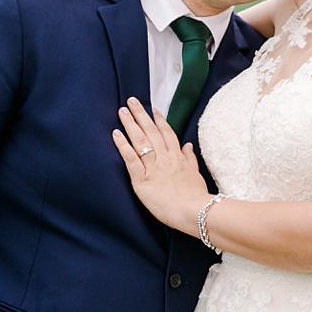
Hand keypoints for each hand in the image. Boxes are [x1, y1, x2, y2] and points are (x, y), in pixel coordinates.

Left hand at [113, 97, 211, 232]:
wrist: (194, 211)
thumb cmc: (196, 196)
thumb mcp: (195, 174)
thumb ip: (189, 159)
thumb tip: (187, 146)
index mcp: (177, 157)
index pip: (166, 133)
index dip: (158, 120)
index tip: (151, 109)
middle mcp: (164, 158)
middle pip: (150, 131)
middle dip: (140, 115)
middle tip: (131, 101)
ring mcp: (153, 167)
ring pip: (140, 141)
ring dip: (130, 124)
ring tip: (122, 111)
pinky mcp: (142, 180)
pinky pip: (130, 159)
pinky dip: (122, 145)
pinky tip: (115, 134)